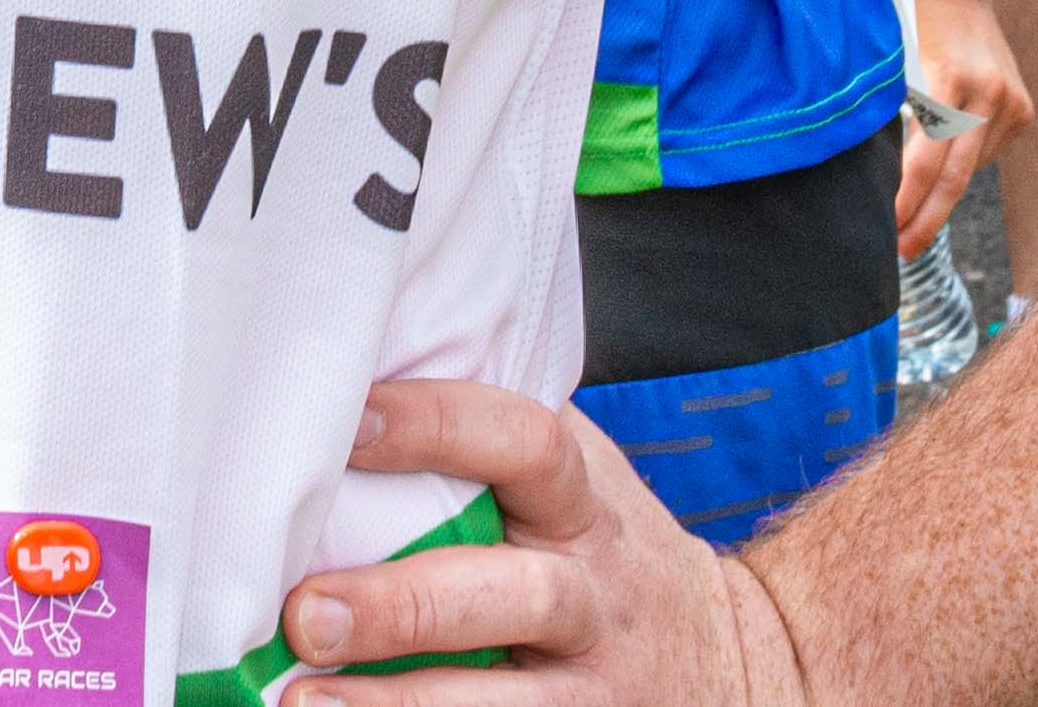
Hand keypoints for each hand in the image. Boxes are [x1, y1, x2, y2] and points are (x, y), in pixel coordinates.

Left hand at [281, 380, 806, 706]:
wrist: (735, 654)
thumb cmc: (597, 546)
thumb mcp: (574, 482)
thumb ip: (487, 437)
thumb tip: (355, 365)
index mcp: (581, 502)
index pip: (525, 443)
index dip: (437, 425)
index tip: (347, 422)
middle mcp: (592, 591)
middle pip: (512, 593)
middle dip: (403, 604)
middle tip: (304, 611)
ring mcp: (592, 681)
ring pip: (508, 699)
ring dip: (400, 701)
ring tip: (301, 700)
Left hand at [899, 0, 1029, 251]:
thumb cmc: (905, 18)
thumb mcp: (890, 61)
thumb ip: (892, 114)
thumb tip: (878, 177)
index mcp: (950, 80)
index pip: (926, 160)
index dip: (905, 201)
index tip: (886, 232)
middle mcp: (989, 95)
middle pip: (955, 178)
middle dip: (925, 219)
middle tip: (901, 253)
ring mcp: (1011, 103)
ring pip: (971, 168)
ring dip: (941, 194)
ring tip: (910, 219)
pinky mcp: (1023, 108)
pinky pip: (986, 151)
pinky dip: (961, 161)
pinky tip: (940, 165)